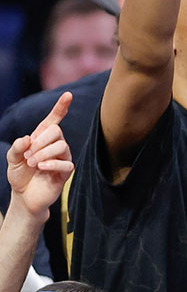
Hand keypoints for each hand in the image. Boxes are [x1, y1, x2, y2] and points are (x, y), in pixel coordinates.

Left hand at [7, 92, 74, 219]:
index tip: (68, 95)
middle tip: (28, 155)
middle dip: (41, 141)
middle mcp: (55, 145)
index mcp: (42, 139)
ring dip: (43, 154)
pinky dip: (52, 164)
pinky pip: (65, 164)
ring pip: (61, 146)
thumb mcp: (12, 159)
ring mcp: (62, 158)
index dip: (61, 107)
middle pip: (56, 131)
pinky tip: (41, 168)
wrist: (24, 196)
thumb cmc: (20, 175)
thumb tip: (28, 138)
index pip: (54, 120)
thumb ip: (17, 147)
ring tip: (32, 163)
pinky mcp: (66, 172)